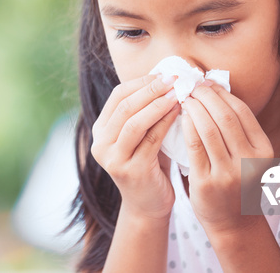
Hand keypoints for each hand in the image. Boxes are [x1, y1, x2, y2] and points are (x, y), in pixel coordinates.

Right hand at [91, 74, 181, 220]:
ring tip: (177, 93)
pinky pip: (150, 140)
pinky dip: (165, 123)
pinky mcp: (130, 171)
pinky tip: (179, 113)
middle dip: (151, 89)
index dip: (142, 82)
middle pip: (125, 106)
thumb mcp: (141, 135)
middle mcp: (100, 144)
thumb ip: (145, 111)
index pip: (117, 96)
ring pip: (134, 122)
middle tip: (173, 78)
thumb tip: (164, 76)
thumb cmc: (149, 163)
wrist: (148, 204)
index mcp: (100, 130)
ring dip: (158, 104)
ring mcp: (113, 159)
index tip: (164, 73)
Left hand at [180, 81, 273, 235]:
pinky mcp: (207, 182)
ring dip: (193, 108)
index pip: (241, 111)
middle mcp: (249, 162)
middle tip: (191, 85)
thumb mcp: (250, 156)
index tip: (206, 82)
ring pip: (208, 129)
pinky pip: (193, 146)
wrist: (234, 223)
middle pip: (224, 117)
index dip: (221, 93)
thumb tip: (215, 89)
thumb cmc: (238, 182)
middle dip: (205, 96)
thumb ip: (238, 129)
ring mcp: (228, 174)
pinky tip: (180, 117)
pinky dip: (186, 126)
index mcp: (264, 150)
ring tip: (184, 98)